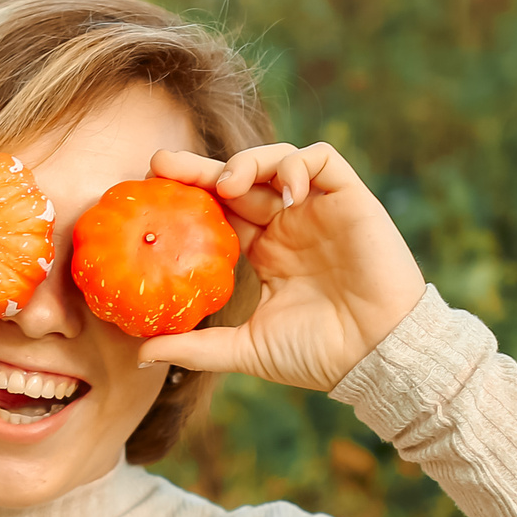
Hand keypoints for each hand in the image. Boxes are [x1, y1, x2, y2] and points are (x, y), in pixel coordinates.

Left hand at [133, 142, 424, 390]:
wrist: (374, 357)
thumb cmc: (317, 355)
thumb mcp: (246, 349)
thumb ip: (196, 348)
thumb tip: (142, 353)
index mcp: (265, 251)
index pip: (220, 211)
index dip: (188, 197)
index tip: (151, 192)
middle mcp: (288, 225)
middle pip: (239, 179)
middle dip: (201, 167)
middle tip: (162, 163)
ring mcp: (318, 209)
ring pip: (276, 161)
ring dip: (248, 162)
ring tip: (228, 184)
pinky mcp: (349, 199)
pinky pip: (323, 160)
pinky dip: (298, 163)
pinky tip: (284, 190)